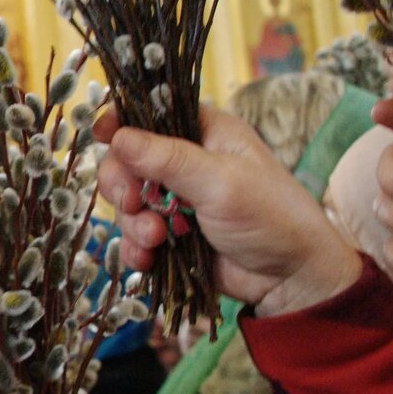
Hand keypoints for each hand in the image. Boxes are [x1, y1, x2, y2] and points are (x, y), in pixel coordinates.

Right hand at [93, 106, 362, 316]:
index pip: (151, 113)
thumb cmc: (271, 217)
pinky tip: (149, 259)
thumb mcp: (221, 183)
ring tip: (157, 240)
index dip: (121, 121)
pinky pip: (134, 235)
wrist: (292, 280)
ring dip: (133, 222)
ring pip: (127, 201)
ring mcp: (175, 199)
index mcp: (204, 133)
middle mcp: (185, 161)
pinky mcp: (170, 234)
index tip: (100, 134)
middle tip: (134, 202)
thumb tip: (118, 136)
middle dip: (123, 185)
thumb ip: (168, 160)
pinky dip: (135, 247)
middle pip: (126, 160)